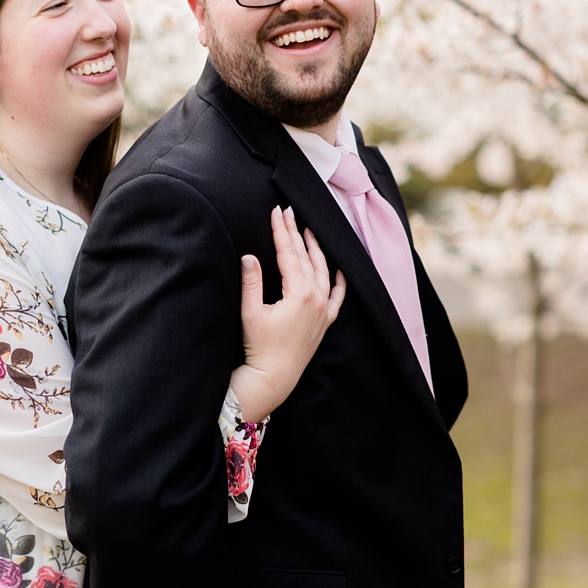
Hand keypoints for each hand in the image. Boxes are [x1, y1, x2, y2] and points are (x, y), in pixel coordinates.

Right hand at [229, 207, 346, 421]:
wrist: (274, 377)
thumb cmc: (259, 347)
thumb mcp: (250, 313)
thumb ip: (251, 282)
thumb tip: (249, 256)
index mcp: (300, 294)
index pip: (289, 254)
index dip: (281, 231)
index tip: (277, 211)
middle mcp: (317, 299)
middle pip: (306, 258)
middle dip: (296, 233)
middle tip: (289, 213)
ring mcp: (324, 310)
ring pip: (323, 272)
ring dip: (316, 250)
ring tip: (309, 231)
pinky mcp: (325, 322)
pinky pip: (338, 296)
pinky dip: (339, 280)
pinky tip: (338, 268)